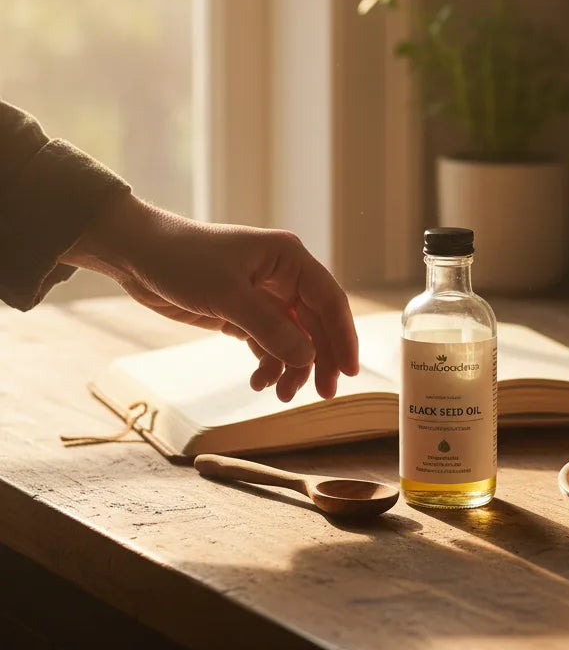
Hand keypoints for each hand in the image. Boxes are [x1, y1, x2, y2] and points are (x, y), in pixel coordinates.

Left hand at [61, 193, 358, 400]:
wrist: (137, 254)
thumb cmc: (183, 259)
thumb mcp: (228, 295)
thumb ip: (270, 327)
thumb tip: (309, 358)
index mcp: (289, 259)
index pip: (330, 300)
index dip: (343, 336)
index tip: (350, 371)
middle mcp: (283, 276)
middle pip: (315, 323)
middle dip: (319, 359)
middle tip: (322, 394)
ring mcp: (264, 295)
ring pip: (293, 337)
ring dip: (291, 367)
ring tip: (280, 395)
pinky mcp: (243, 312)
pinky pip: (268, 342)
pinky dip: (268, 363)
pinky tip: (259, 381)